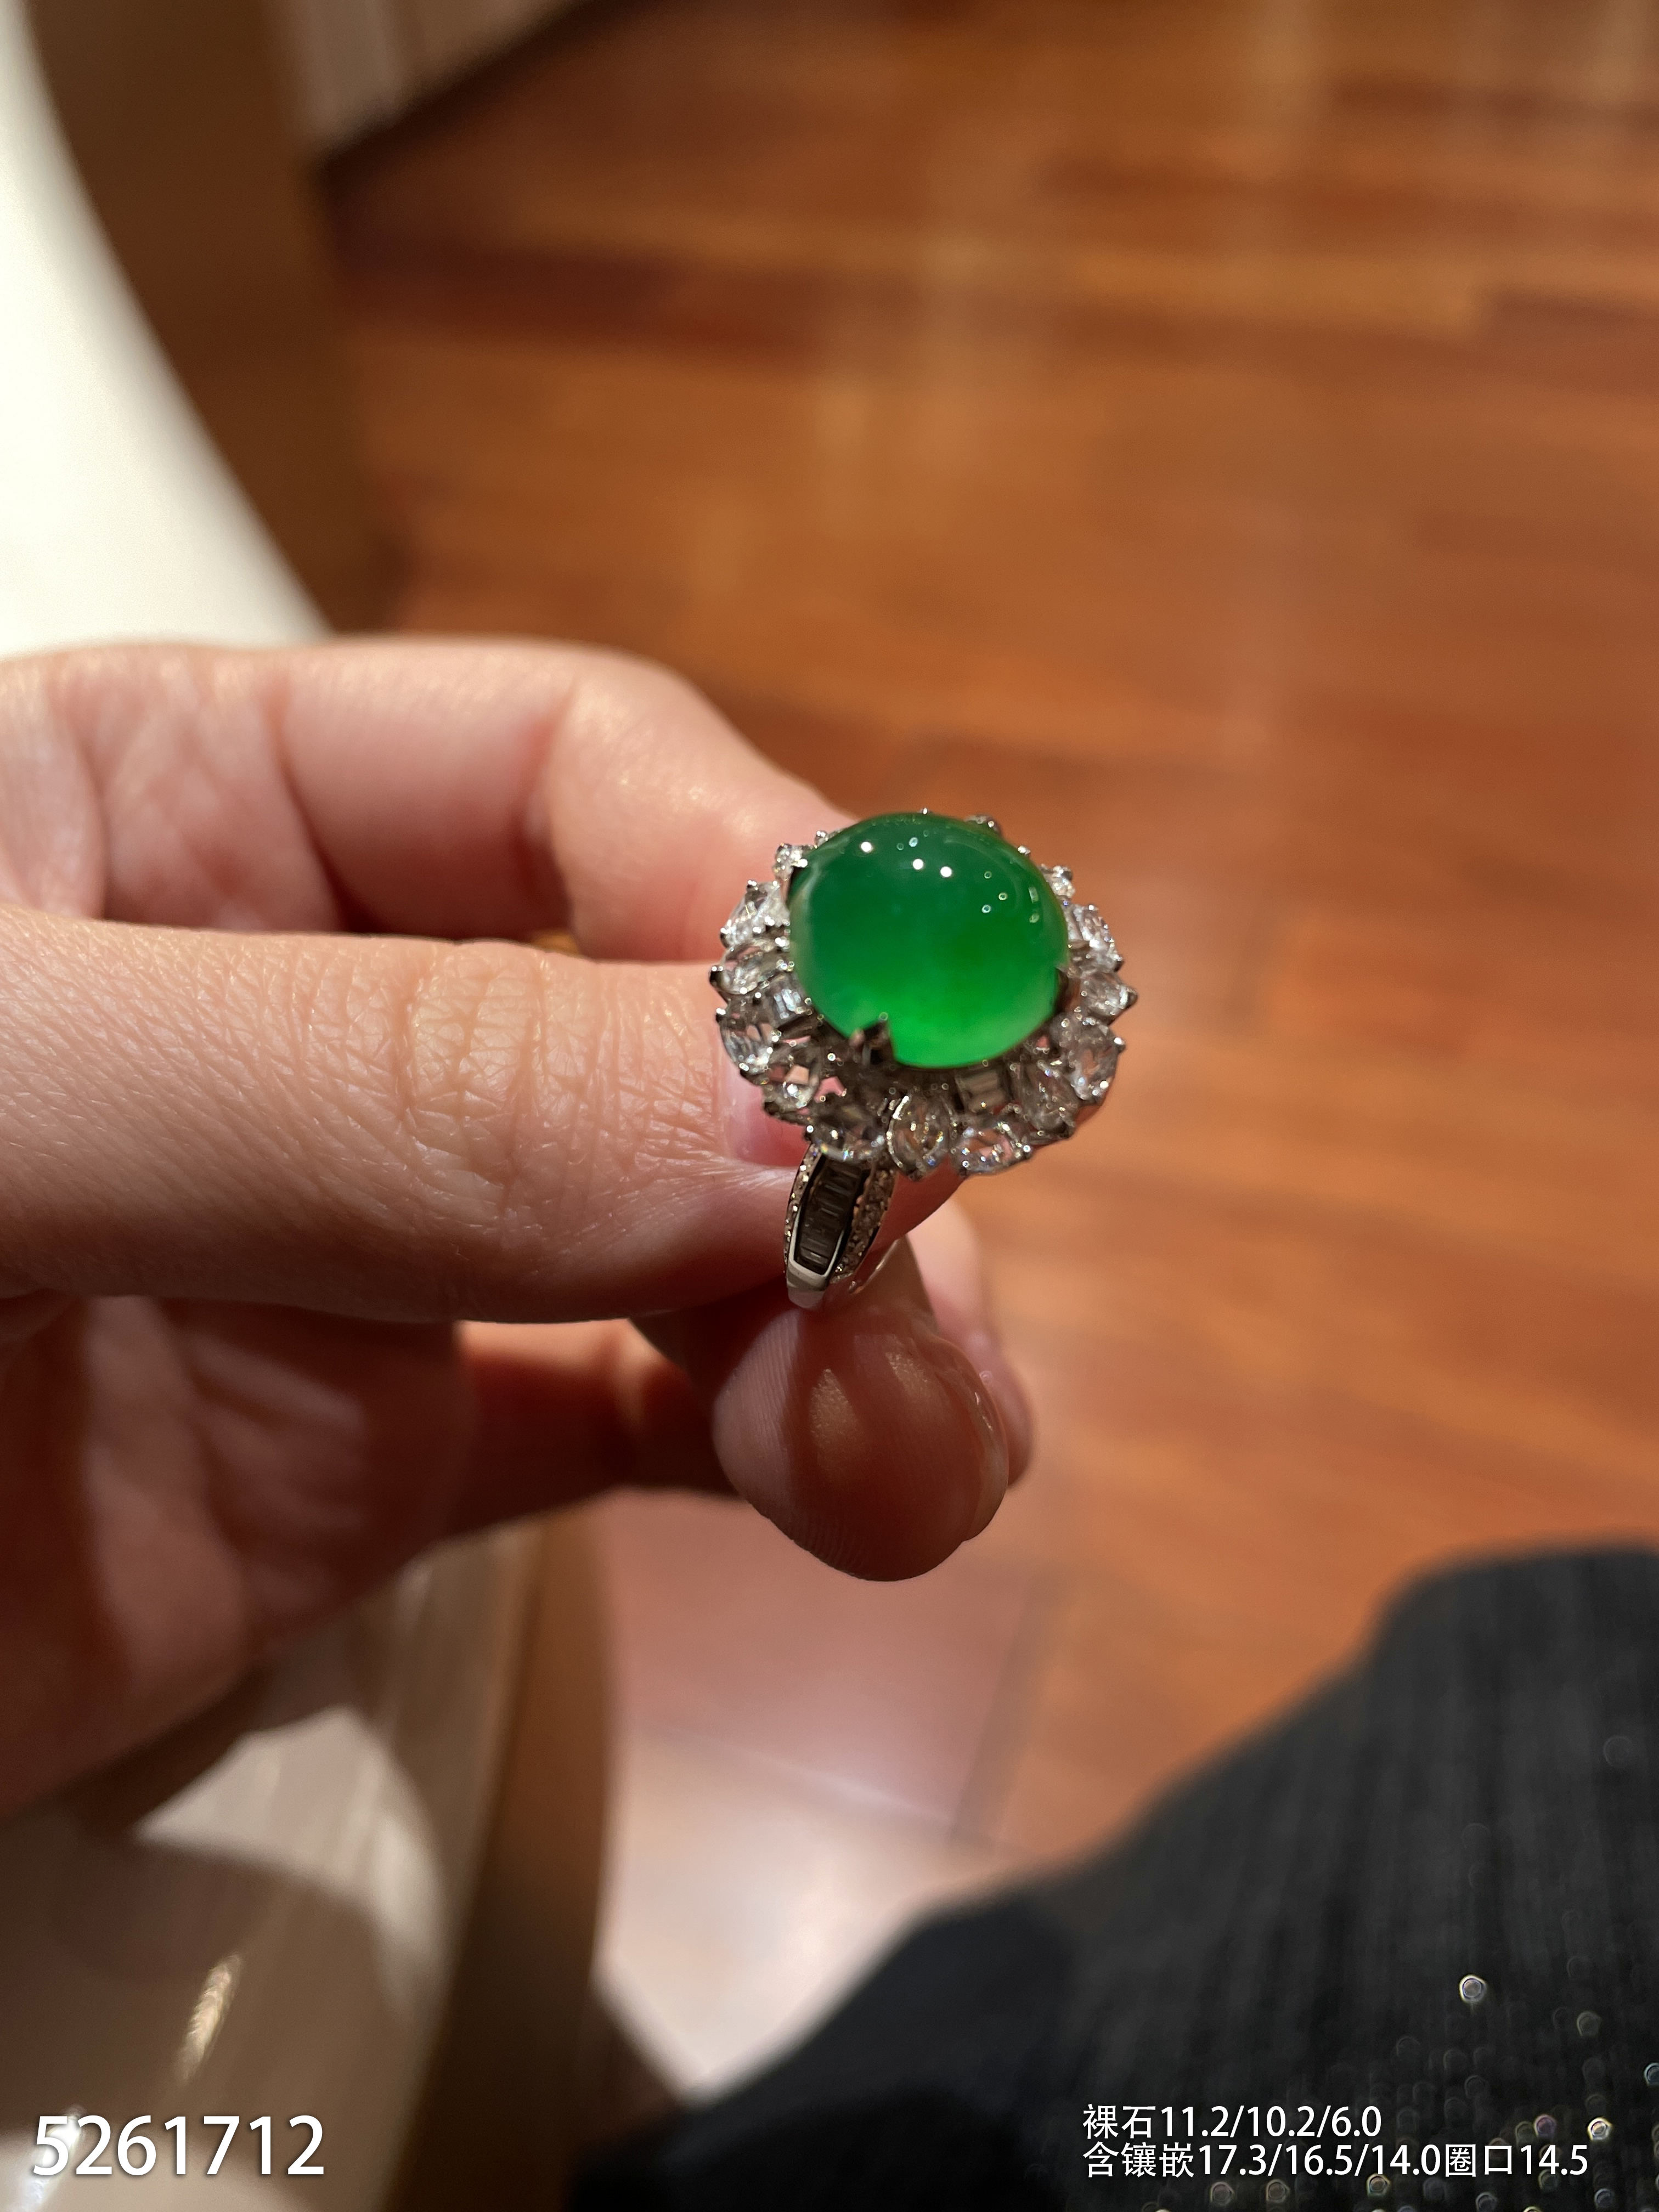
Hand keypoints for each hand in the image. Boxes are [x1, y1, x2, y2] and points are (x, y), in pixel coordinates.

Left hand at [0, 640, 1029, 1815]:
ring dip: (850, 1327)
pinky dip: (768, 1443)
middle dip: (833, 1150)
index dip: (757, 890)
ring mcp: (353, 1244)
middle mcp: (304, 1009)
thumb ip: (345, 1092)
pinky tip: (857, 1488)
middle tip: (928, 1306)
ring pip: (687, 1238)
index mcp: (180, 811)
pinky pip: (628, 1413)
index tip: (890, 1057)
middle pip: (668, 1020)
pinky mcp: (369, 1455)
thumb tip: (763, 1110)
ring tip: (921, 1459)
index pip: (562, 774)